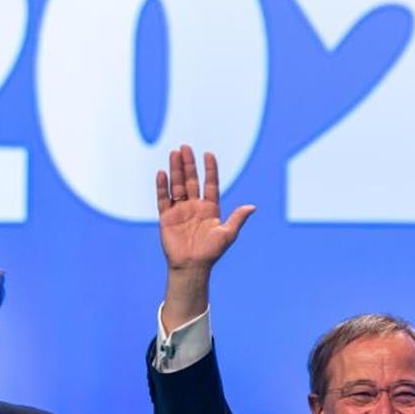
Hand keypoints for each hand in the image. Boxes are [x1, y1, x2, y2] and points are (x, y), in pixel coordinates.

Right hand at [156, 145, 254, 272]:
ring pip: (176, 185)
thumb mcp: (228, 234)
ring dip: (175, 170)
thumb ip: (237, 218)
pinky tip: (162, 173)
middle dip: (188, 164)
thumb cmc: (211, 252)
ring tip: (174, 153)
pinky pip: (163, 198)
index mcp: (210, 208)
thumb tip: (252, 207)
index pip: (210, 183)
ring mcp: (180, 210)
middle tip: (185, 147)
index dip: (210, 169)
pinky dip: (162, 186)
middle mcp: (194, 206)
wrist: (192, 266)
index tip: (208, 154)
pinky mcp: (166, 217)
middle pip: (190, 180)